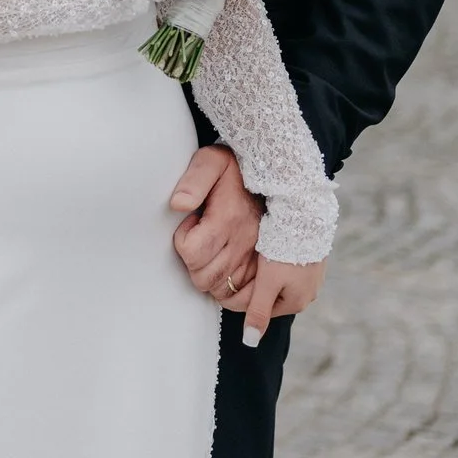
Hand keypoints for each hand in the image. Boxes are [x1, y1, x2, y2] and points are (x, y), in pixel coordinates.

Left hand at [170, 144, 261, 301]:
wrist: (280, 176)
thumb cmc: (239, 169)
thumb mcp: (213, 161)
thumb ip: (194, 179)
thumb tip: (178, 204)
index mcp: (229, 219)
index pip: (192, 252)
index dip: (183, 241)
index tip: (191, 224)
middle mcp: (245, 243)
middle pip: (204, 277)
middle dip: (193, 265)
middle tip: (197, 244)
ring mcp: (258, 258)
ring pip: (222, 290)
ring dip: (209, 279)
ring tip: (209, 255)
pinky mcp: (270, 268)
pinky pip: (245, 296)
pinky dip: (230, 291)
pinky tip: (224, 271)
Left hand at [239, 255, 325, 345]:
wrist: (307, 219)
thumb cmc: (285, 252)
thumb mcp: (267, 284)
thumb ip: (258, 312)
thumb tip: (250, 342)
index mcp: (297, 303)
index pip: (263, 310)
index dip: (246, 297)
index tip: (233, 281)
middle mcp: (309, 293)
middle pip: (273, 296)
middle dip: (258, 286)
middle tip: (244, 267)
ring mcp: (313, 277)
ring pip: (282, 281)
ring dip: (269, 274)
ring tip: (259, 258)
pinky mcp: (313, 261)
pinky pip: (291, 267)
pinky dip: (280, 262)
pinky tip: (272, 250)